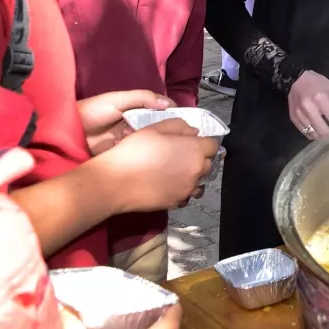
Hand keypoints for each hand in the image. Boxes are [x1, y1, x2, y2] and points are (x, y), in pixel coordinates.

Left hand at [79, 89, 171, 154]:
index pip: (160, 110)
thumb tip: (167, 103)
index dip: (172, 115)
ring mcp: (130, 138)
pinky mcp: (123, 152)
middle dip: (163, 131)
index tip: (185, 122)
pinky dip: (138, 151)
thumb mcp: (118, 100)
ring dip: (148, 140)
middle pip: (158, 127)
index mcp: (137, 108)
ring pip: (149, 140)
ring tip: (145, 141)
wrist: (70, 131)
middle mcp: (137, 122)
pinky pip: (137, 152)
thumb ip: (142, 98)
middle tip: (170, 136)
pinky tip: (134, 149)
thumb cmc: (93, 110)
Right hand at [100, 119, 219, 210]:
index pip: (213, 145)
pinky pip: (186, 194)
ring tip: (174, 170)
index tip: (191, 142)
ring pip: (198, 180)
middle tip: (180, 154)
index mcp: (194, 150)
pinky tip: (167, 183)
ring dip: (191, 174)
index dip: (203, 142)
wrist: (116, 182)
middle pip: (207, 163)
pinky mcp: (177, 202)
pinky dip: (182, 188)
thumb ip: (179, 126)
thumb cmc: (135, 151)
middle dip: (198, 158)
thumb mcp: (156, 128)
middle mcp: (196, 171)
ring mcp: (187, 189)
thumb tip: (193, 132)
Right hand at [288, 71, 328, 140]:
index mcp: (322, 99)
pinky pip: (306, 134)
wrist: (295, 79)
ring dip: (324, 138)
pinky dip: (314, 136)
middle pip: (324, 132)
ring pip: (315, 135)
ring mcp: (300, 115)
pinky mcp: (294, 119)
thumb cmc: (318, 84)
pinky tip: (319, 133)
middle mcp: (309, 109)